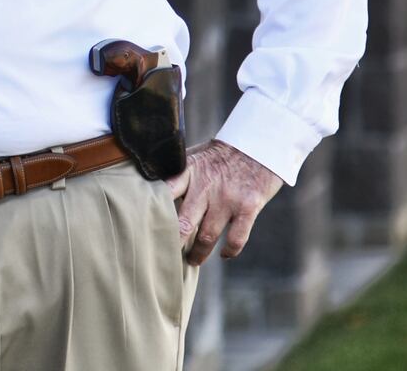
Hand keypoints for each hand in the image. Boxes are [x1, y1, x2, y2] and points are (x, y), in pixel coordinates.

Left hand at [163, 138, 282, 265]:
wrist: (258, 145)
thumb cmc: (221, 154)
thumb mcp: (194, 156)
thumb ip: (178, 174)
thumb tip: (153, 189)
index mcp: (188, 172)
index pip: (164, 194)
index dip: (155, 214)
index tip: (148, 229)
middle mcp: (205, 187)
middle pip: (184, 222)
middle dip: (174, 243)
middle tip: (168, 254)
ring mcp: (227, 199)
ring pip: (207, 236)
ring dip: (199, 252)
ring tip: (193, 260)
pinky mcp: (248, 208)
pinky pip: (236, 238)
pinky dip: (229, 251)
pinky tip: (224, 254)